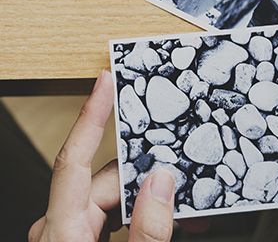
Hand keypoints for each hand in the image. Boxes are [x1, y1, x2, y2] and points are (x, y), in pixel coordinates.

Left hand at [27, 71, 187, 241]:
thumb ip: (148, 229)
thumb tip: (162, 184)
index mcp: (62, 232)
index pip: (74, 159)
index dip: (92, 116)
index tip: (104, 82)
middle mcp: (57, 227)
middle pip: (106, 180)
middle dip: (150, 181)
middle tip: (188, 190)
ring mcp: (65, 233)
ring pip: (112, 196)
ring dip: (149, 201)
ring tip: (186, 218)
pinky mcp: (76, 239)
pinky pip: (109, 213)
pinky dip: (138, 214)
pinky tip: (165, 221)